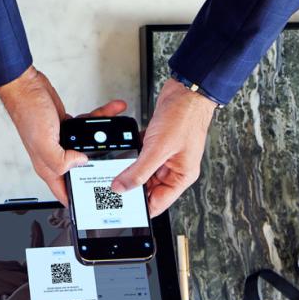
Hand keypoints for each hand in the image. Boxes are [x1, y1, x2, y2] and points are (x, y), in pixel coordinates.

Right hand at [0, 65, 127, 203]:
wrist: (27, 87)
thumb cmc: (27, 113)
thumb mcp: (43, 142)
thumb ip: (61, 160)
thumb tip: (81, 163)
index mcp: (47, 166)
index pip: (64, 192)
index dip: (77, 200)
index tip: (93, 204)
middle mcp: (55, 155)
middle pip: (81, 169)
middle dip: (99, 166)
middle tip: (116, 161)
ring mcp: (62, 141)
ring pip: (88, 146)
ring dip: (104, 137)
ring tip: (117, 130)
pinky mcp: (67, 126)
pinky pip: (87, 128)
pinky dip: (99, 119)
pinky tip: (110, 112)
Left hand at [111, 78, 216, 214]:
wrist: (186, 90)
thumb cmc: (184, 117)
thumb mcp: (158, 149)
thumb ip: (139, 171)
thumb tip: (122, 188)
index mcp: (181, 176)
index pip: (158, 203)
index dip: (139, 208)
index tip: (121, 209)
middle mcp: (173, 169)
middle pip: (147, 188)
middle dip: (130, 188)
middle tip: (112, 188)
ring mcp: (165, 156)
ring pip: (141, 172)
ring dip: (129, 171)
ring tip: (113, 171)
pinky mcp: (157, 144)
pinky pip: (140, 157)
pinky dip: (130, 156)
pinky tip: (121, 154)